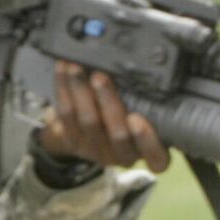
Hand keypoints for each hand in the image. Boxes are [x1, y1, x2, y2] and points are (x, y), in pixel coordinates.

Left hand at [37, 61, 169, 170]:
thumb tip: (147, 62)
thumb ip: (148, 98)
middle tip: (99, 77)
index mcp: (147, 149)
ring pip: (89, 122)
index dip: (147, 140)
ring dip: (81, 91)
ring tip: (76, 68)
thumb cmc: (128, 111)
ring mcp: (97, 151)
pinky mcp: (73, 142)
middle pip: (118, 135)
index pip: (157, 157)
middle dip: (107, 102)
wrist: (89, 128)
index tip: (136, 118)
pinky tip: (62, 69)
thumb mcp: (143, 108)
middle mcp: (124, 155)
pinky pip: (67, 115)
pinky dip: (64, 88)